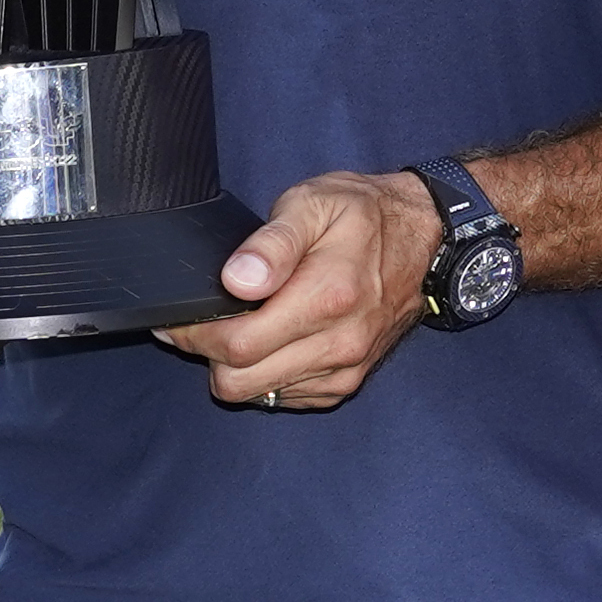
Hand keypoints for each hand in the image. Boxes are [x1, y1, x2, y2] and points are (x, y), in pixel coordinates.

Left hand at [160, 169, 440, 410]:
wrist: (424, 238)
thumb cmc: (363, 215)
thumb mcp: (314, 204)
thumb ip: (272, 244)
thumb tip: (236, 281)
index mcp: (327, 297)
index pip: (237, 344)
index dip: (193, 335)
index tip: (177, 317)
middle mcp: (338, 344)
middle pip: (239, 382)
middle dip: (207, 355)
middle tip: (202, 321)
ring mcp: (344, 370)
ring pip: (258, 395)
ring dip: (235, 368)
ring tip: (237, 326)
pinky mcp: (345, 384)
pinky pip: (283, 397)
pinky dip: (264, 376)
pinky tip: (269, 341)